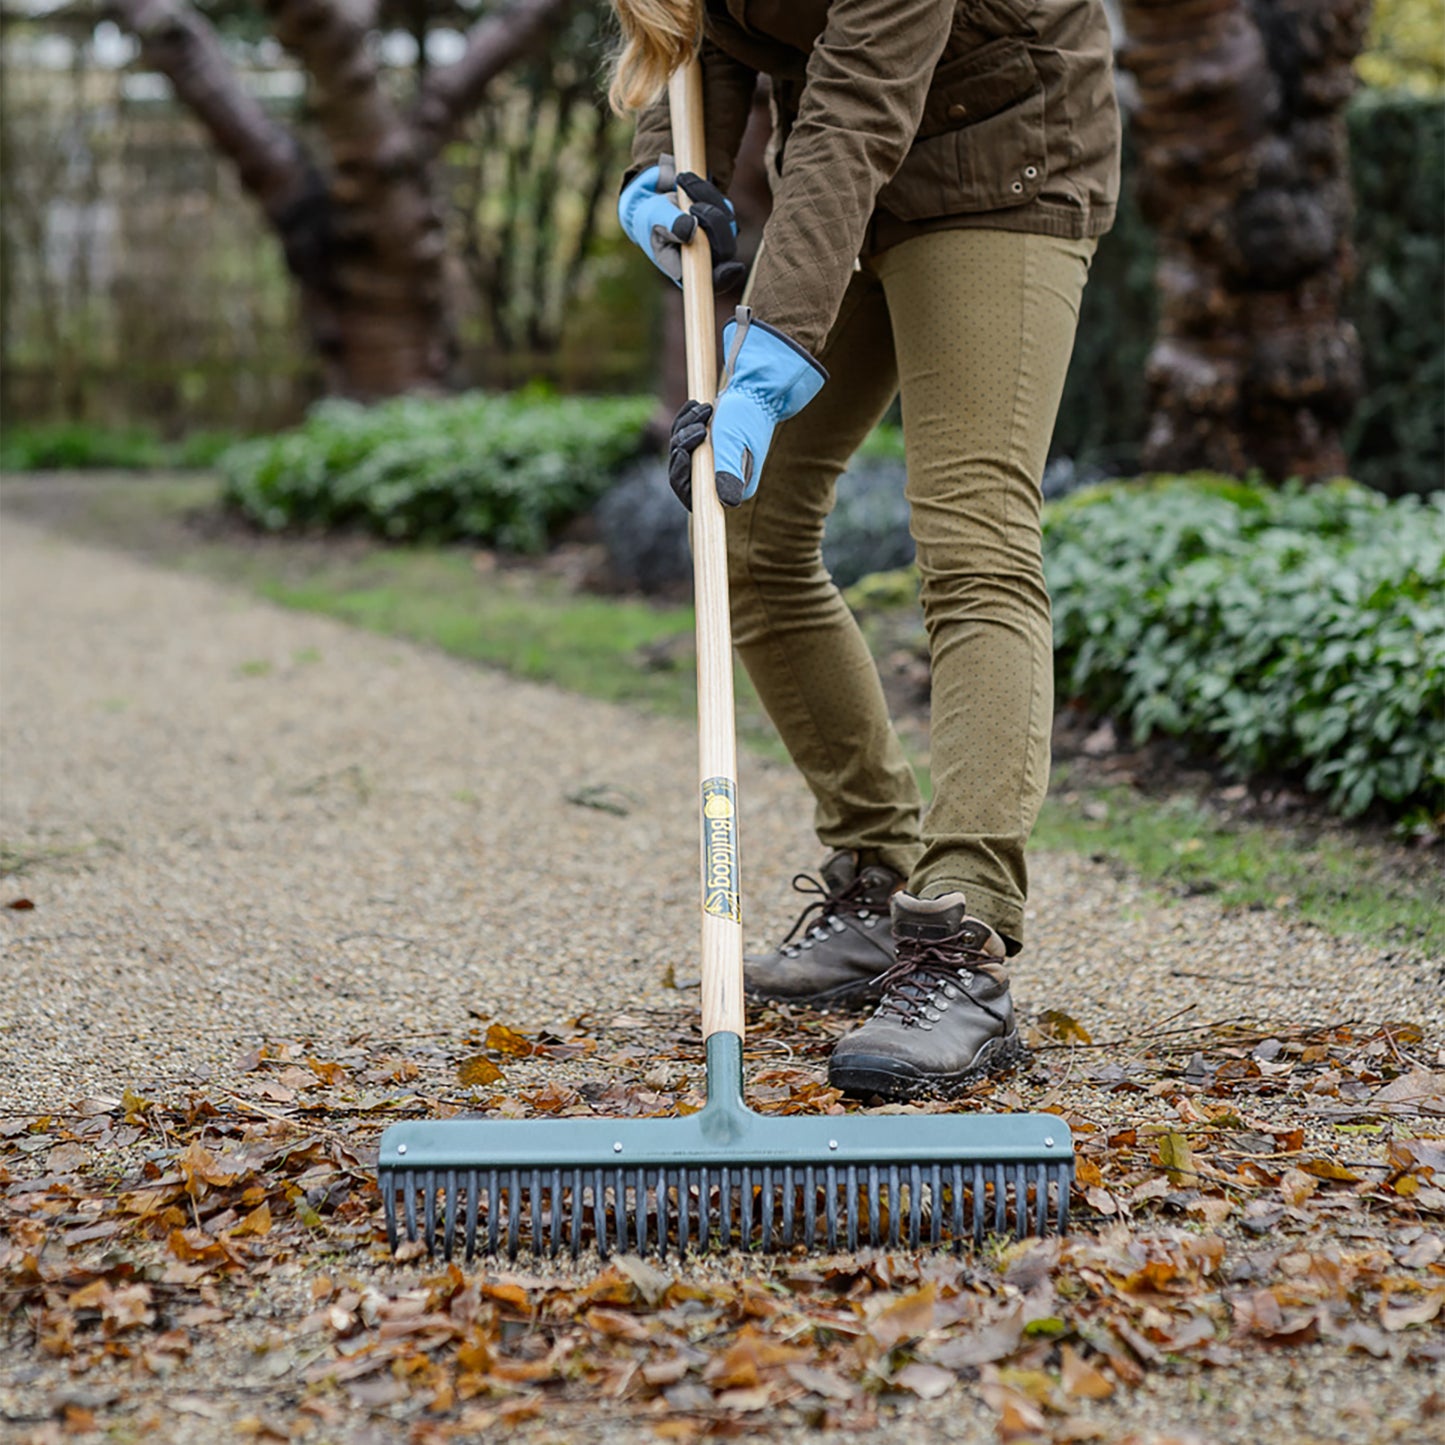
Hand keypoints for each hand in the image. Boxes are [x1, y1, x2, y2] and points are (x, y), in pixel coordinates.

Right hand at [618, 164, 746, 291]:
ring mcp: (716, 239)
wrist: (651, 196)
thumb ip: (670, 224)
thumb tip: (690, 230)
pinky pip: (725, 205)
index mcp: (688, 270)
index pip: (713, 281)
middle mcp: (706, 258)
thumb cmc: (649, 217)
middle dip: (712, 222)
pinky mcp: (722, 218)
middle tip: (692, 207)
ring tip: (681, 183)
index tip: (734, 267)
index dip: (725, 277)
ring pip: (727, 221)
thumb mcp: (653, 219)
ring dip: (705, 198)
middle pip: (726, 249)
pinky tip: (686, 182)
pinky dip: (706, 191)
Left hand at [667, 308, 827, 510]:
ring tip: (705, 409)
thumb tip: (728, 503)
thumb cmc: (746, 414)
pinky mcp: (708, 446)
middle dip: (682, 445)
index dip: (681, 475)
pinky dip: (686, 420)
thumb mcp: (733, 442)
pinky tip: (697, 405)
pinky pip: (683, 438)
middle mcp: (722, 481)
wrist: (756, 388)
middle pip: (682, 473)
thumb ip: (727, 471)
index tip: (682, 451)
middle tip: (698, 424)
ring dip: (685, 428)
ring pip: (681, 452)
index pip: (693, 494)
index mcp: (731, 488)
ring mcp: (714, 463)